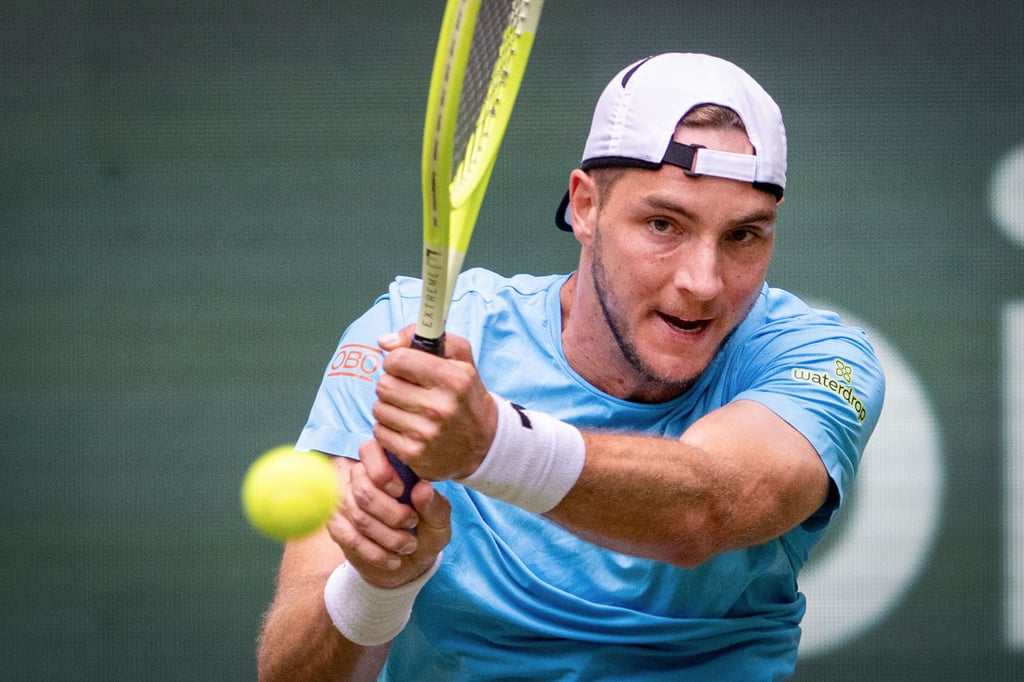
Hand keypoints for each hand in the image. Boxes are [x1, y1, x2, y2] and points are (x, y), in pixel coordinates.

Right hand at [327, 439, 450, 588]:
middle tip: (412, 523)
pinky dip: (376, 553)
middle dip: (393, 514)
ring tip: (408, 545)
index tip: (402, 491)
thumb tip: (422, 488)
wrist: (408, 564)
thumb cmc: (425, 532)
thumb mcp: (439, 522)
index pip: (369, 451)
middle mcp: (360, 478)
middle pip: (364, 490)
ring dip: (389, 537)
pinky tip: (393, 559)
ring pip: (359, 517)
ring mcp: (344, 502)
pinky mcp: (337, 527)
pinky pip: (352, 539)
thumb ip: (435, 506)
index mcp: (386, 464)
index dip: (382, 471)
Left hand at [372, 325, 497, 481]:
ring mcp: (425, 433)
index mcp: (452, 379)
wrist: (484, 444)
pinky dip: (389, 429)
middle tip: (409, 390)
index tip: (405, 367)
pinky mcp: (413, 454)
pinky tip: (407, 428)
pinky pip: (379, 432)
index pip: (398, 359)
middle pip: (384, 384)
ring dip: (389, 407)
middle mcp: (439, 407)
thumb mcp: (461, 359)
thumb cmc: (466, 396)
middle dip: (392, 384)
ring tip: (409, 410)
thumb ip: (427, 337)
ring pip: (378, 408)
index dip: (397, 360)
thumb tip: (385, 341)